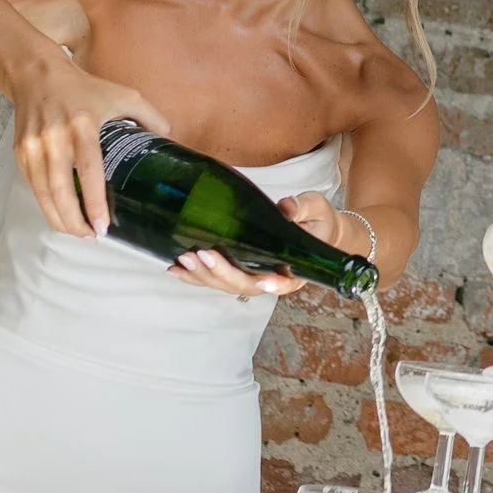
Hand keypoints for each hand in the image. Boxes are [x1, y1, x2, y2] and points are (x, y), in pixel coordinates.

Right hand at [10, 52, 168, 237]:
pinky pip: (32, 186)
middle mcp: (54, 138)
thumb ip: (149, 115)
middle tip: (91, 237)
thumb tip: (169, 137)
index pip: (88, 170)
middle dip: (74, 220)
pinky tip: (60, 214)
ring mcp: (33, 146)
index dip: (93, 201)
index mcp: (82, 125)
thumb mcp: (122, 94)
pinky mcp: (20, 152)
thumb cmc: (83, 87)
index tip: (103, 225)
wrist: (37, 74)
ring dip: (58, 218)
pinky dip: (45, 204)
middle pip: (60, 189)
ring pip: (42, 193)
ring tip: (77, 232)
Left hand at [170, 193, 373, 301]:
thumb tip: (287, 207)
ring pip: (227, 285)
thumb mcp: (317, 209)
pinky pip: (216, 279)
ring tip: (182, 261)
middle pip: (246, 285)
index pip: (287, 282)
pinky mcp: (239, 268)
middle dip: (222, 274)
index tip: (263, 280)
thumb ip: (303, 208)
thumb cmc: (317, 220)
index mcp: (297, 268)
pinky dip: (195, 276)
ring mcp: (253, 275)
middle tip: (201, 254)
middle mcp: (272, 277)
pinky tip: (175, 269)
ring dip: (203, 277)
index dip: (275, 284)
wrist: (314, 229)